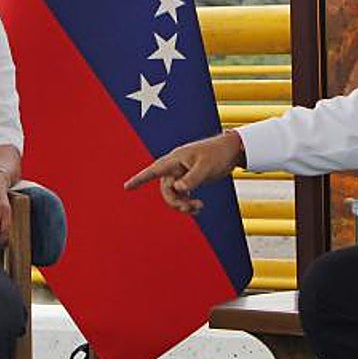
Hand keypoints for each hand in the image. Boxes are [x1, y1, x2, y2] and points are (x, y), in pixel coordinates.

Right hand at [124, 131, 244, 214]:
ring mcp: (181, 172)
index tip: (126, 187)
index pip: (154, 170)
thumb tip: (178, 189)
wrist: (231, 150)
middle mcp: (175, 166)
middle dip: (176, 202)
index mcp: (176, 159)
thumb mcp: (205, 168)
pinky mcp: (188, 178)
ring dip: (183, 204)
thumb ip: (191, 179)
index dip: (139, 179)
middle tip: (192, 208)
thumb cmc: (218, 154)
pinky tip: (198, 207)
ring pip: (173, 193)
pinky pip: (181, 194)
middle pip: (165, 189)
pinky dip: (187, 202)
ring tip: (199, 207)